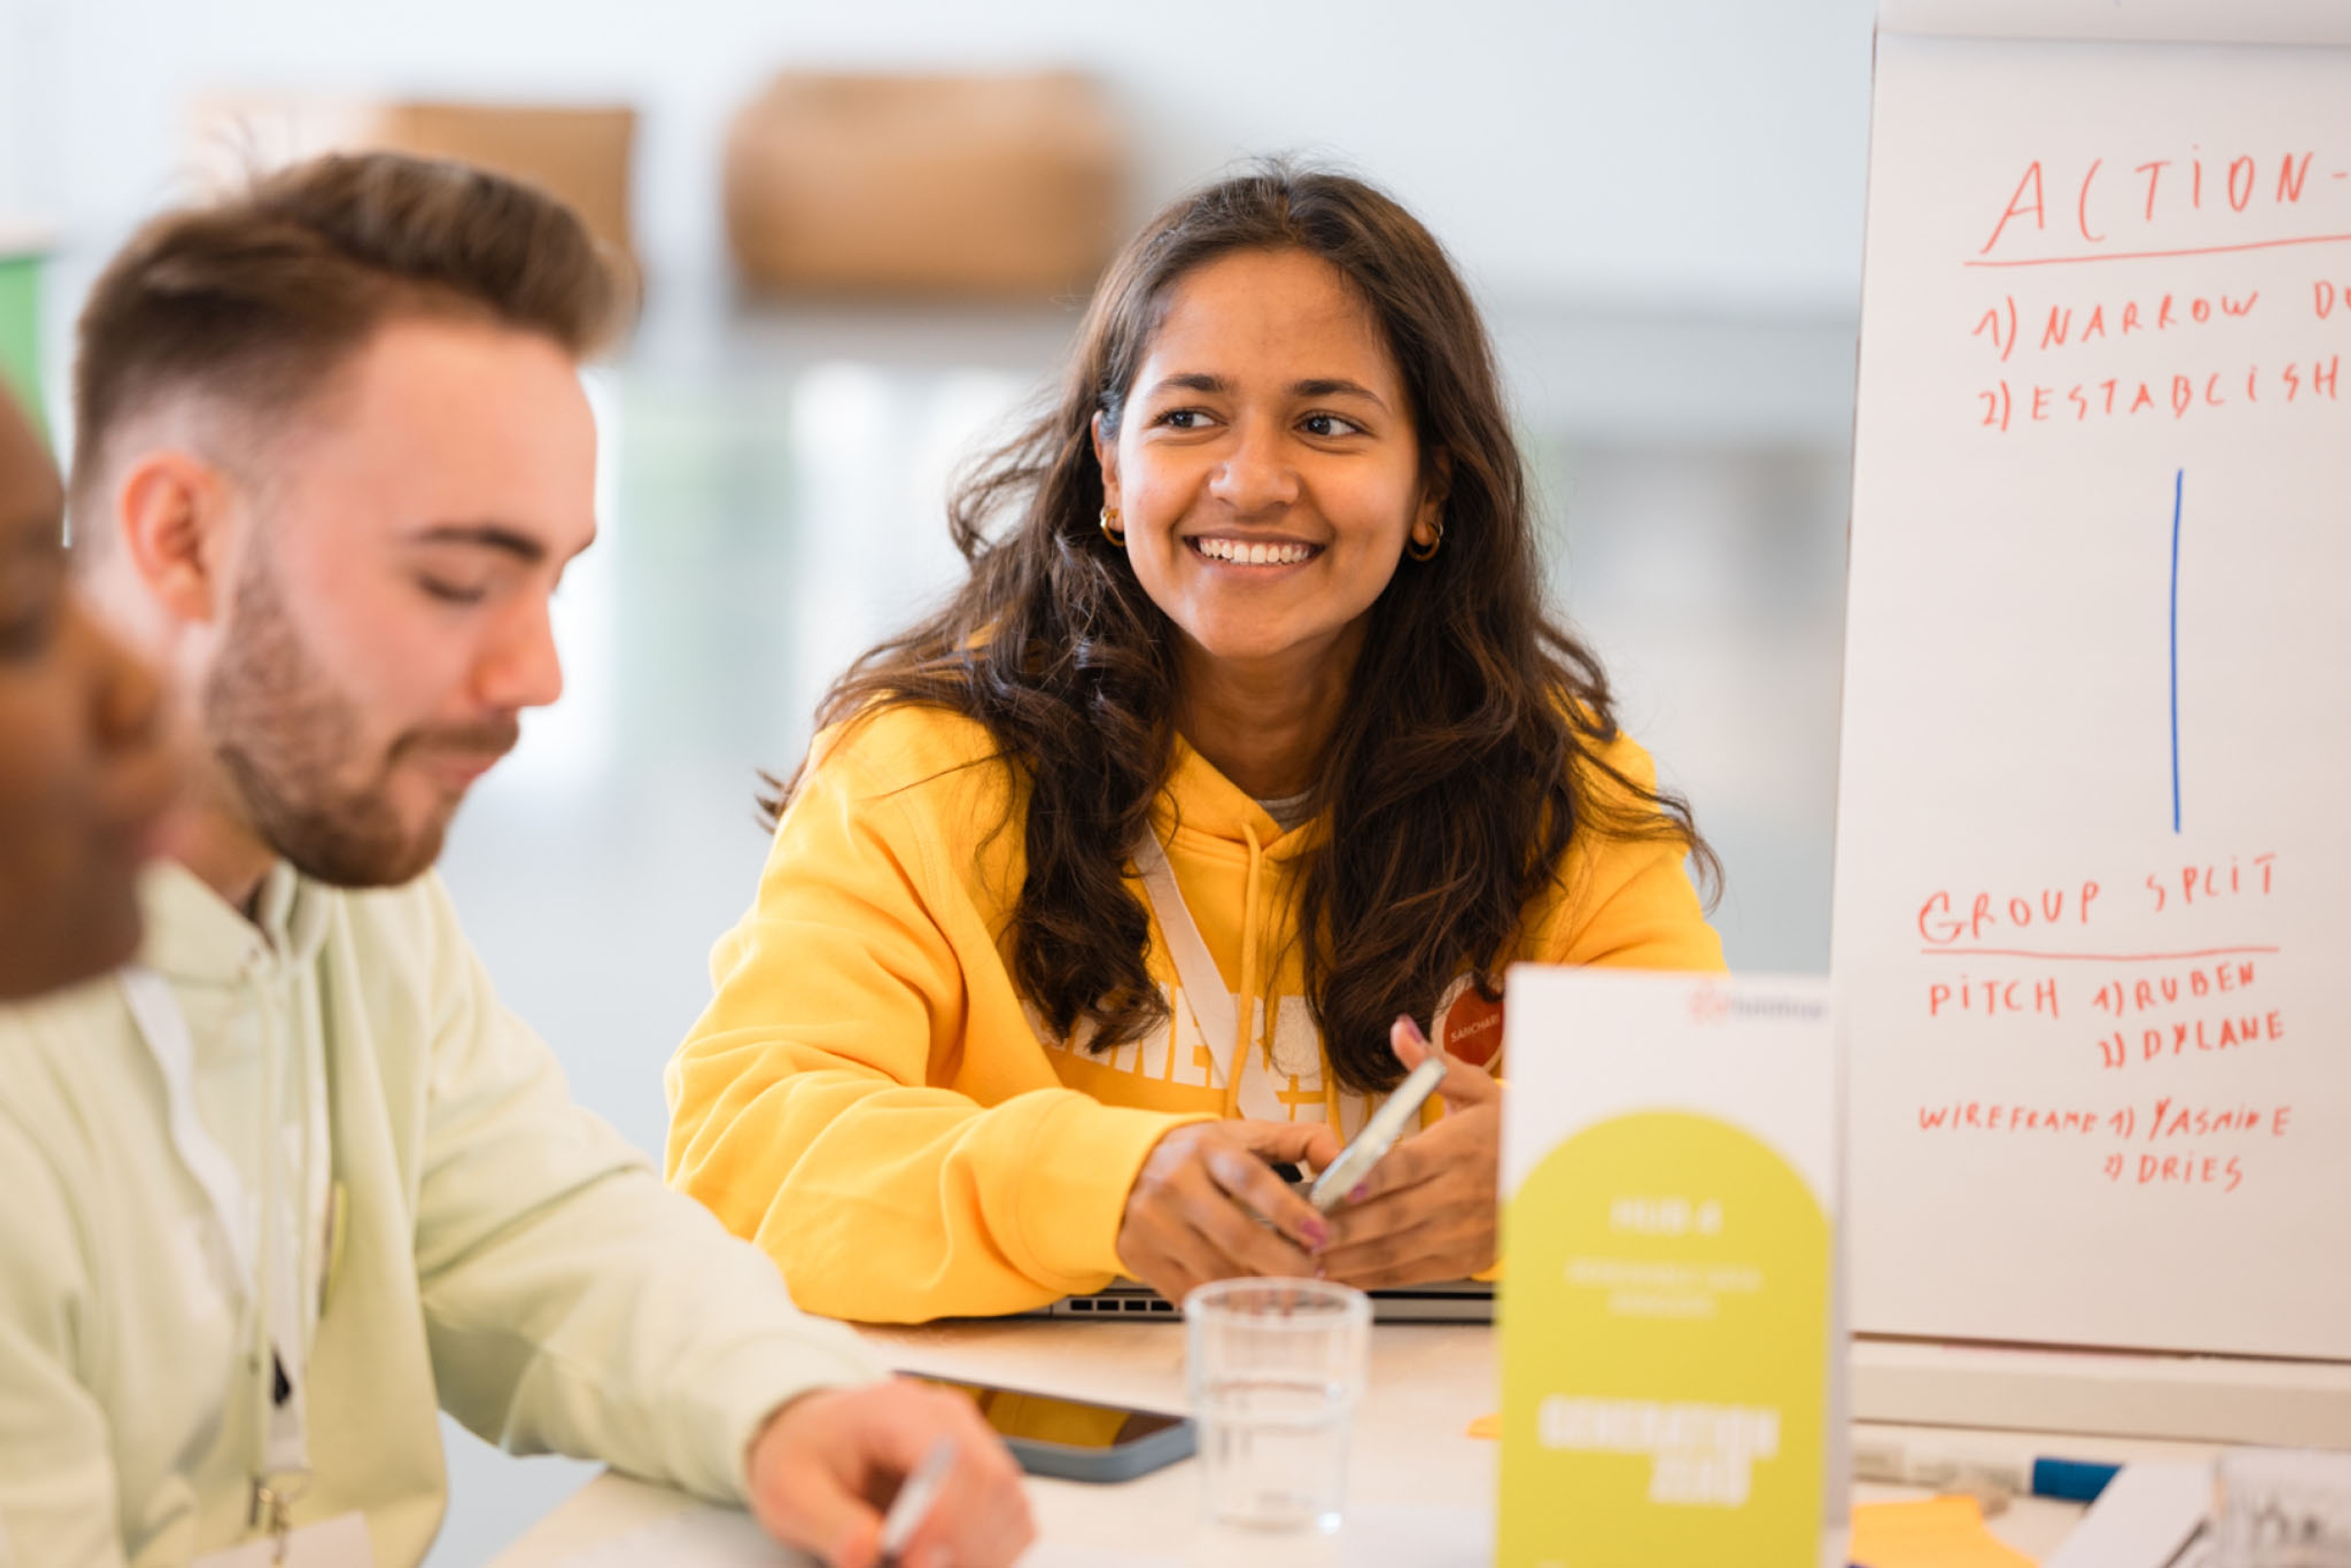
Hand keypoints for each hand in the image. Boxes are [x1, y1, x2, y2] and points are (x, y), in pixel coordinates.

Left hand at [745, 1381, 1034, 1567]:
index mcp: (899, 1410)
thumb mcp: (789, 1492)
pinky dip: (992, 1548)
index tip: (914, 1564)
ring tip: (930, 1565)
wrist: (812, 1435)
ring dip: (984, 1551)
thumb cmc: (804, 1453)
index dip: (943, 1522)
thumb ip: (829, 1525)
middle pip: (993, 1482)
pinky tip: (953, 1562)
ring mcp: (970, 1441)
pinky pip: (1009, 1512)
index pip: (951, 1461)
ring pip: (1010, 1500)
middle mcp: (947, 1418)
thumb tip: (865, 1553)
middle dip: (967, 1545)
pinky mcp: (979, 1470)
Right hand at [1116, 1118, 1342, 1303]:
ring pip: (1216, 1272)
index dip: (1289, 1211)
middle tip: (1314, 1273)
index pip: (1251, 1179)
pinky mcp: (1140, 1257)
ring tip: (1289, 1293)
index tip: (1321, 1234)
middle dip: (1284, 1263)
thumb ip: (1299, 1142)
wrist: (1119, 1167)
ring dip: (1259, 1290)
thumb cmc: (1193, 1155)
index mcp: (1206, 1150)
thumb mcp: (1241, 1135)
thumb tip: (1344, 1161)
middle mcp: (1175, 1185)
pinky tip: (1248, 1301)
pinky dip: (1224, 1302)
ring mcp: (1154, 1225)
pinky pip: (1190, 1292)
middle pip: (1237, 1236)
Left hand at [1316, 1017, 1501, 1288]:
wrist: (1551, 1179)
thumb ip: (1432, 1063)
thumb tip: (1400, 1030)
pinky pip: (1405, 1272)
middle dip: (1345, 1224)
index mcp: (1458, 1149)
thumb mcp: (1476, 1089)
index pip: (1408, 1164)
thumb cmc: (1503, 1131)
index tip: (1340, 1182)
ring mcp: (1458, 1233)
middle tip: (1300, 1225)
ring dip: (1348, 1255)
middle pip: (1393, 1213)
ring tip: (1303, 1253)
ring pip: (1395, 1249)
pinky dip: (1367, 1275)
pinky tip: (1333, 1271)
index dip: (1374, 1176)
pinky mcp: (1457, 1260)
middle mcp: (1457, 1195)